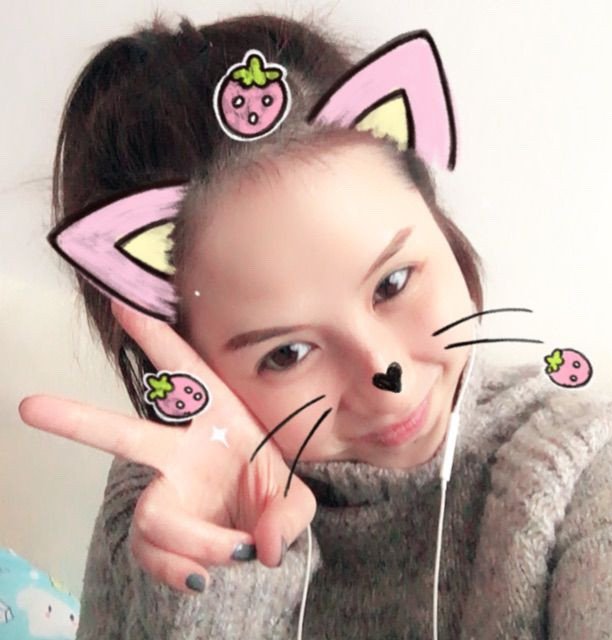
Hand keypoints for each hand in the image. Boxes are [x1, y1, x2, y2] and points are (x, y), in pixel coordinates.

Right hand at [18, 299, 316, 594]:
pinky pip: (153, 553)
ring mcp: (165, 493)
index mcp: (219, 422)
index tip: (122, 305)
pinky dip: (179, 570)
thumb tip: (261, 546)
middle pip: (126, 437)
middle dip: (79, 419)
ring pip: (152, 516)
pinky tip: (201, 577)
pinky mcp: (159, 533)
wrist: (260, 535)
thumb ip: (288, 517)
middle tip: (30, 406)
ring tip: (232, 550)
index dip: (156, 339)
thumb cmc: (273, 498)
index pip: (187, 373)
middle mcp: (181, 453)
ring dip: (193, 541)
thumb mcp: (294, 501)